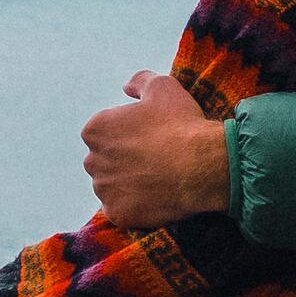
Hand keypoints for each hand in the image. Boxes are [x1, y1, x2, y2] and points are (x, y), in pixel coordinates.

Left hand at [82, 68, 229, 228]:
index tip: (149, 138)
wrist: (203, 165)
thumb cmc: (182, 124)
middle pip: (104, 161)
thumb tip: (126, 87)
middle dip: (123, 160)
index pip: (103, 133)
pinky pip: (121, 210)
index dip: (127, 135)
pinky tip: (156, 197)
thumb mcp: (163, 87)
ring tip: (157, 179)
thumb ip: (139, 81)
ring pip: (111, 187)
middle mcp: (92, 160)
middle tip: (154, 160)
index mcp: (95, 129)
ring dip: (127, 184)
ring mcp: (104, 190)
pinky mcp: (118, 214)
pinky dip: (135, 206)